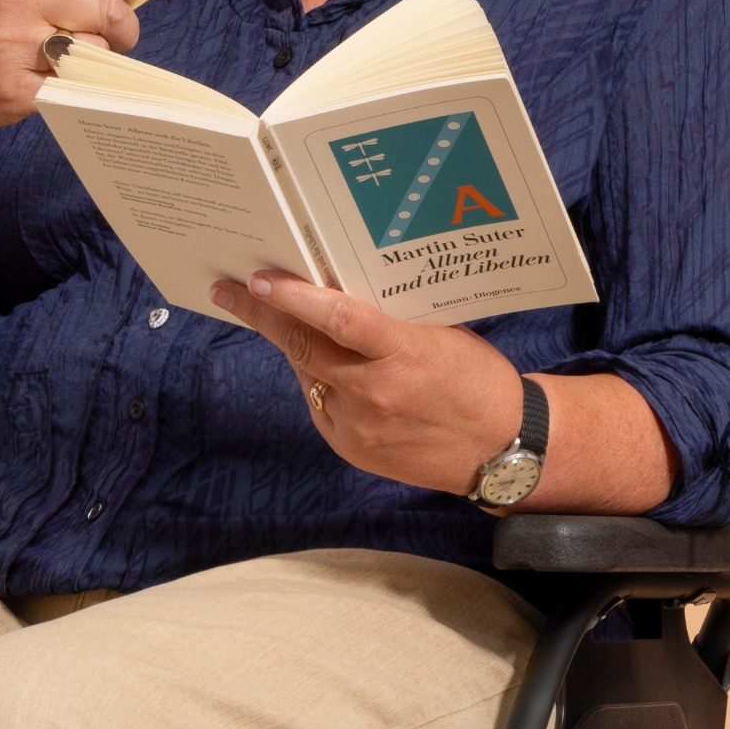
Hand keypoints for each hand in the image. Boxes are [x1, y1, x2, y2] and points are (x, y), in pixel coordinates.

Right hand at [0, 0, 147, 137]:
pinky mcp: (13, 88)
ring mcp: (9, 44)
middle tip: (116, 33)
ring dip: (100, 56)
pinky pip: (77, 85)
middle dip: (125, 24)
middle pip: (105, 5)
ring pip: (97, 48)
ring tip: (76, 55)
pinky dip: (79, 85)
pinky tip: (57, 80)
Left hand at [212, 265, 530, 494]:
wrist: (500, 448)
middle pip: (303, 347)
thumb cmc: (476, 379)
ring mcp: (359, 426)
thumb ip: (389, 320)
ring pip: (308, 375)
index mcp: (403, 354)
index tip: (258, 279)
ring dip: (290, 346)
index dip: (293, 297)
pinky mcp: (352, 449)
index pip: (337, 319)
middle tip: (229, 290)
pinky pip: (321, 404)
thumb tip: (339, 292)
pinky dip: (317, 380)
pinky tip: (320, 365)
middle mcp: (374, 393)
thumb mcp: (439, 335)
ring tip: (272, 317)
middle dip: (261, 315)